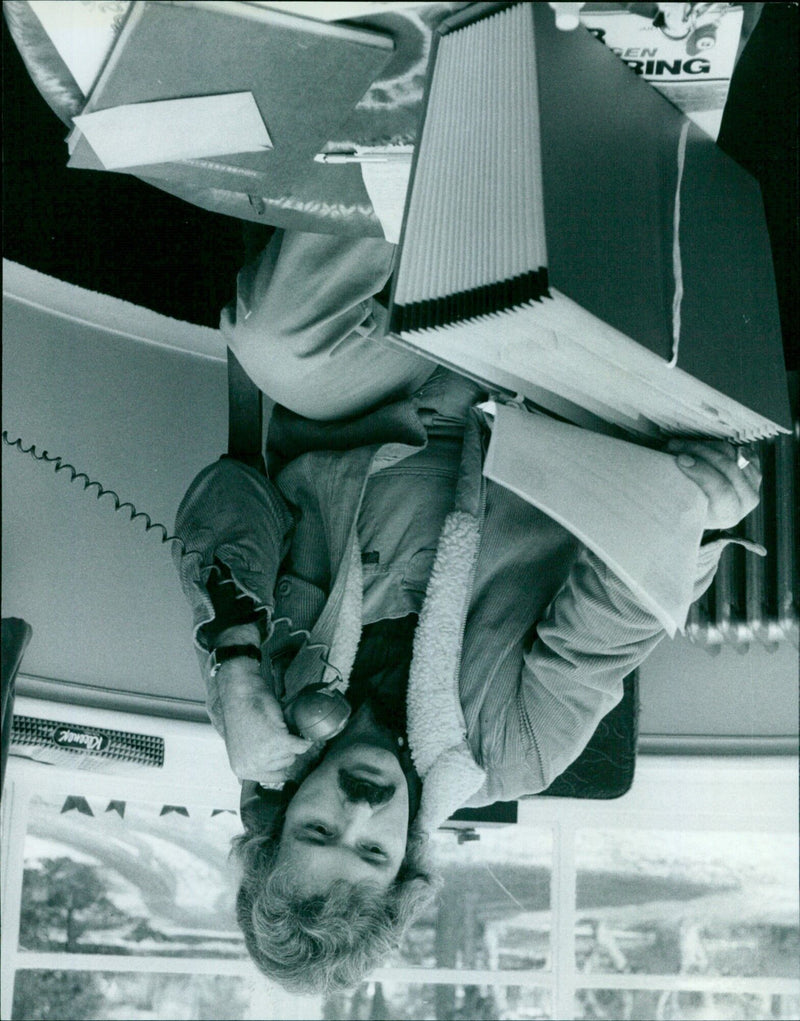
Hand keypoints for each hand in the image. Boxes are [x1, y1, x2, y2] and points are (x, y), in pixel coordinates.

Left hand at [217, 657, 311, 784]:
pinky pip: (301, 745)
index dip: (280, 761)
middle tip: (274, 731)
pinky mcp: (277, 741)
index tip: (280, 749)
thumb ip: (254, 761)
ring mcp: (264, 754)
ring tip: (276, 726)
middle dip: (284, 747)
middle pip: (285, 764)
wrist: (240, 694)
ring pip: (293, 754)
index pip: (274, 777)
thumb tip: (278, 775)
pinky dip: (303, 737)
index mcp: (242, 769)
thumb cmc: (241, 714)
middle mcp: (252, 766)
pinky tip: (293, 727)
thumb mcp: (242, 746)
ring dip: (290, 739)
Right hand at [667, 440, 761, 530]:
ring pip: (732, 454)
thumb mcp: (684, 506)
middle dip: (700, 452)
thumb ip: (681, 491)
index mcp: (728, 515)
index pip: (722, 490)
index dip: (702, 471)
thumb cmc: (688, 507)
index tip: (680, 459)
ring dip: (703, 445)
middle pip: (729, 468)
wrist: (707, 508)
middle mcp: (747, 501)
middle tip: (674, 446)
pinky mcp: (755, 467)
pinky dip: (717, 445)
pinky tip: (700, 447)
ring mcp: (754, 483)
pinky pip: (738, 448)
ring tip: (680, 445)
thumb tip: (671, 464)